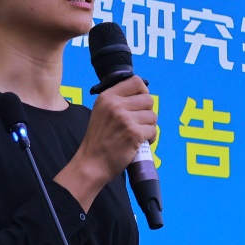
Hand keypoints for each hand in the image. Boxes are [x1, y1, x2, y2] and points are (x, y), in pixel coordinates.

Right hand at [54, 76, 155, 210]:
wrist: (91, 163)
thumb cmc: (98, 140)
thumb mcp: (101, 112)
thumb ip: (118, 101)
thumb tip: (142, 95)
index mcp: (107, 96)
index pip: (136, 81)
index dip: (143, 92)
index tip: (139, 104)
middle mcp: (116, 105)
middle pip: (148, 99)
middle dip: (147, 113)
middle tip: (138, 123)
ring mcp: (125, 119)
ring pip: (153, 116)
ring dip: (149, 126)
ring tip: (138, 134)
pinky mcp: (134, 133)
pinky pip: (153, 130)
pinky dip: (150, 138)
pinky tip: (140, 143)